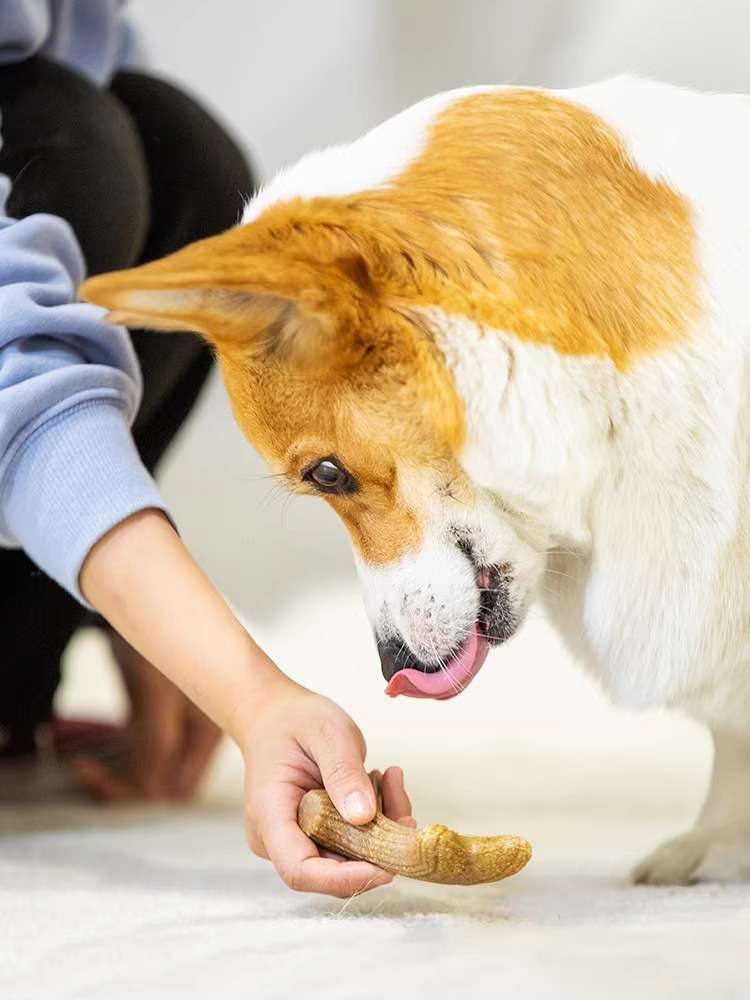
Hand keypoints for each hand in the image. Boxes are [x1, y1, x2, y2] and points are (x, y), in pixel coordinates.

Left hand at [73, 631, 220, 800]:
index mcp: (210, 731)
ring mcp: (175, 730)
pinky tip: (89, 761)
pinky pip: (137, 759)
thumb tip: (151, 790)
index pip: (182, 786)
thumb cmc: (153, 642)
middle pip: (165, 784)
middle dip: (128, 789)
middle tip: (89, 778)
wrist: (137, 603)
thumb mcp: (158, 694)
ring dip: (117, 779)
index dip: (145, 792)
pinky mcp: (153, 723)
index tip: (103, 781)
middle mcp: (197, 736)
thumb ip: (158, 744)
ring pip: (148, 775)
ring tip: (85, 770)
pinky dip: (115, 765)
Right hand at [239, 678, 413, 896]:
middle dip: (376, 848)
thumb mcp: (326, 734)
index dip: (342, 879)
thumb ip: (344, 773)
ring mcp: (297, 840)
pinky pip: (353, 843)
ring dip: (382, 829)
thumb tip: (364, 816)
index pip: (299, 870)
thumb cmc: (295, 721)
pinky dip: (376, 820)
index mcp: (270, 814)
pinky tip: (382, 782)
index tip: (385, 869)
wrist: (277, 716)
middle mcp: (278, 838)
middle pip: (331, 869)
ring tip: (390, 779)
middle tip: (402, 804)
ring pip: (349, 858)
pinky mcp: (316, 836)